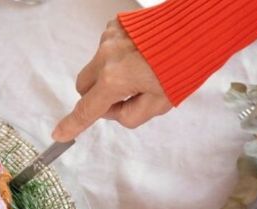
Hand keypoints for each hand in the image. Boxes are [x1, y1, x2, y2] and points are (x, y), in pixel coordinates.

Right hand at [52, 19, 171, 141]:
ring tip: (140, 68)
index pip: (88, 109)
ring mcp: (108, 38)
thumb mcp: (160, 104)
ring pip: (95, 66)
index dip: (73, 124)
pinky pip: (106, 48)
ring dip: (109, 73)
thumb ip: (130, 116)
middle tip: (124, 95)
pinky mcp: (114, 25)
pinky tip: (139, 53)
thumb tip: (113, 112)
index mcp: (115, 80)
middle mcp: (105, 57)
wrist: (196, 28)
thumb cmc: (183, 64)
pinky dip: (117, 55)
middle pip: (83, 86)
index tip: (59, 133)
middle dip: (96, 95)